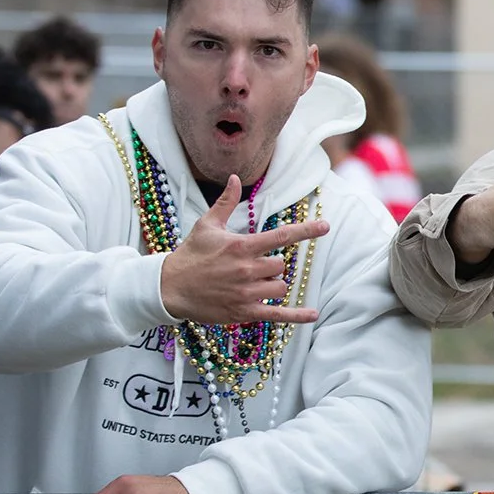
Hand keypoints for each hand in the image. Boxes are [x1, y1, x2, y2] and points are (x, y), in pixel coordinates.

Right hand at [159, 175, 329, 325]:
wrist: (168, 287)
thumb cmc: (190, 254)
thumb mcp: (206, 225)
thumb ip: (226, 203)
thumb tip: (235, 178)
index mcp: (242, 246)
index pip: (281, 236)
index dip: (306, 231)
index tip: (325, 226)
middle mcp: (247, 269)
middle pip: (281, 266)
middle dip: (272, 266)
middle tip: (252, 266)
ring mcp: (247, 292)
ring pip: (280, 287)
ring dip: (273, 285)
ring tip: (253, 283)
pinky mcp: (244, 312)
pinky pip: (277, 314)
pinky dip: (297, 316)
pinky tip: (313, 314)